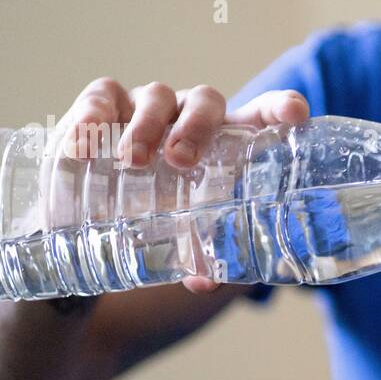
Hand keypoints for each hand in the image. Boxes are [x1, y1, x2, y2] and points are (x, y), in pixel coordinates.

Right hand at [52, 77, 310, 292]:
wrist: (87, 219)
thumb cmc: (153, 221)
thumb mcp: (179, 239)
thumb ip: (197, 257)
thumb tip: (204, 281)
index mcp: (223, 144)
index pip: (260, 116)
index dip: (280, 108)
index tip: (296, 114)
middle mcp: (189, 119)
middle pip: (206, 103)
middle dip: (197, 127)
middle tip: (181, 160)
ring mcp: (146, 108)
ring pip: (156, 98)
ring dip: (146, 127)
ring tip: (131, 160)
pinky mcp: (102, 108)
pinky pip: (102, 98)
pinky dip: (94, 118)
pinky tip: (84, 144)